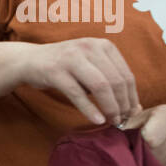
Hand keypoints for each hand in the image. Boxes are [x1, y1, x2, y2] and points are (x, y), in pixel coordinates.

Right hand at [19, 38, 140, 126]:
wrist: (30, 60)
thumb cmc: (65, 67)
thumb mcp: (91, 66)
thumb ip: (110, 81)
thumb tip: (135, 107)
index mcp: (103, 45)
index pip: (126, 74)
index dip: (132, 97)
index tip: (132, 113)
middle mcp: (89, 47)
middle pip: (115, 81)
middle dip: (122, 104)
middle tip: (122, 120)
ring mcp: (72, 58)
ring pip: (100, 86)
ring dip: (109, 107)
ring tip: (112, 121)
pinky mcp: (56, 71)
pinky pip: (77, 94)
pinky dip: (89, 110)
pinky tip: (97, 120)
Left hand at [123, 104, 165, 165]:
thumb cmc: (162, 119)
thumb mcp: (144, 116)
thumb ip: (128, 125)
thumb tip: (110, 139)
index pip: (150, 139)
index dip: (139, 145)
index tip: (134, 146)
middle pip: (156, 154)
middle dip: (143, 156)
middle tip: (136, 154)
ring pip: (164, 165)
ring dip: (151, 165)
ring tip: (147, 158)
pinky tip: (161, 161)